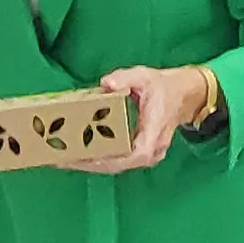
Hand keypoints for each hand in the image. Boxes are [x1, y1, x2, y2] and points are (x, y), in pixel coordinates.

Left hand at [74, 65, 215, 174]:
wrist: (183, 96)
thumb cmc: (164, 87)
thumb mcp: (145, 76)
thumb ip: (126, 78)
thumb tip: (106, 83)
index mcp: (155, 132)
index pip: (134, 155)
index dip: (108, 159)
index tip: (85, 158)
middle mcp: (152, 150)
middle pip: (117, 165)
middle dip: (88, 164)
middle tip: (60, 159)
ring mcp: (147, 155)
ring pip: (115, 166)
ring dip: (89, 164)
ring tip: (63, 159)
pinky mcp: (140, 155)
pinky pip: (116, 161)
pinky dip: (97, 159)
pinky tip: (77, 155)